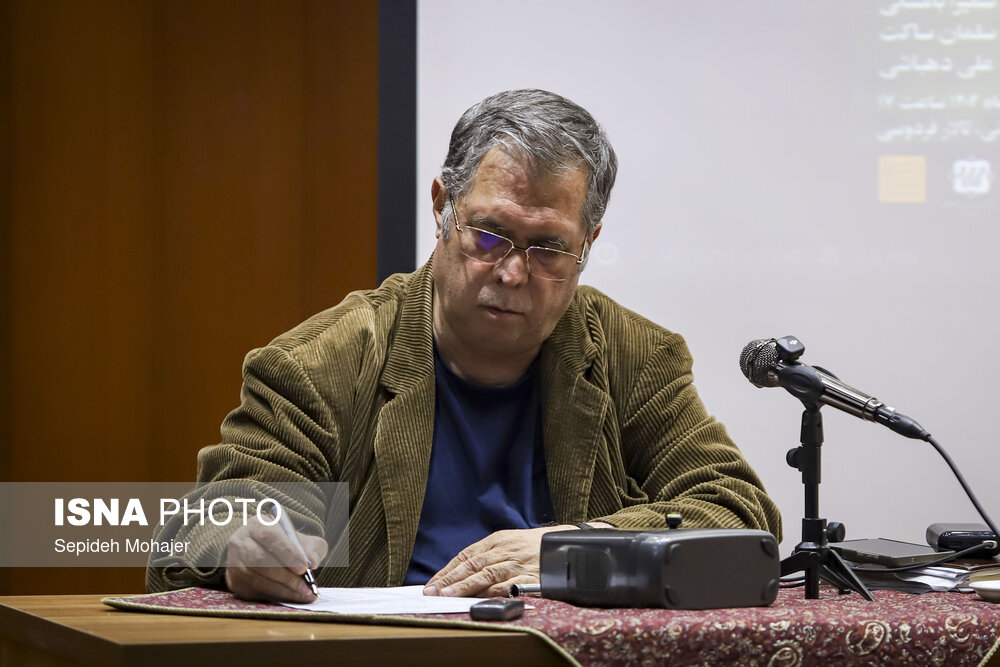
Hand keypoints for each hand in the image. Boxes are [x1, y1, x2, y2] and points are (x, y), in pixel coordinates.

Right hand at [224, 516, 327, 602]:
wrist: (266, 553)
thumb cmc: (286, 545)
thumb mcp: (303, 540)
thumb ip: (313, 548)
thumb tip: (313, 562)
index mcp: (257, 524)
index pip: (269, 536)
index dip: (287, 552)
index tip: (304, 567)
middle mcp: (240, 541)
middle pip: (260, 560)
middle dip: (286, 576)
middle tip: (305, 586)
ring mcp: (234, 563)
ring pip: (257, 579)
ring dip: (283, 590)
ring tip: (304, 594)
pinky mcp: (235, 582)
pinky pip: (255, 592)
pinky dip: (276, 597)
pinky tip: (293, 597)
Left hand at [423, 525, 570, 597]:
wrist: (563, 544)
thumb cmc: (530, 545)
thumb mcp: (507, 542)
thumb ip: (486, 556)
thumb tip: (458, 574)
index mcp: (496, 540)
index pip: (466, 556)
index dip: (447, 571)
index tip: (432, 584)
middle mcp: (504, 550)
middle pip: (473, 565)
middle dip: (451, 580)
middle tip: (434, 591)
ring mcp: (517, 563)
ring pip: (488, 574)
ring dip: (467, 586)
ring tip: (450, 596)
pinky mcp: (531, 576)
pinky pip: (510, 585)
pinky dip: (495, 591)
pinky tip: (481, 598)